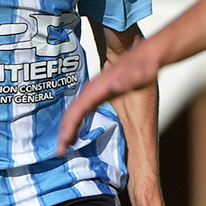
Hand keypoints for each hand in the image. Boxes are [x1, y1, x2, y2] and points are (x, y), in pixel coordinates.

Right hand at [58, 36, 162, 153]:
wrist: (146, 54)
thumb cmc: (144, 65)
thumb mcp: (140, 74)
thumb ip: (128, 80)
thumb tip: (115, 86)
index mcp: (99, 87)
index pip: (77, 109)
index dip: (68, 127)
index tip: (63, 144)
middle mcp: (93, 89)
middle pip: (72, 112)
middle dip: (64, 132)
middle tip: (60, 151)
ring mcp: (94, 91)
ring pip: (75, 111)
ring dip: (68, 128)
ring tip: (64, 146)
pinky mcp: (98, 94)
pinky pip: (81, 111)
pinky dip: (75, 123)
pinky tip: (76, 134)